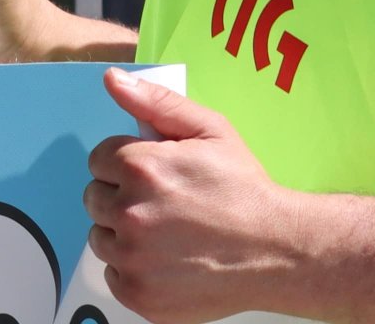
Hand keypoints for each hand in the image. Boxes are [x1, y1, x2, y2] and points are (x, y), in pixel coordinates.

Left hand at [85, 68, 313, 323]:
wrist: (280, 250)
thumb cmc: (245, 190)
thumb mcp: (209, 130)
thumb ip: (155, 102)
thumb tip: (111, 79)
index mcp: (139, 168)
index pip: (99, 161)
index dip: (127, 167)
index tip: (155, 177)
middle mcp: (129, 213)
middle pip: (94, 199)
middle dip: (122, 198)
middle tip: (163, 207)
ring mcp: (133, 258)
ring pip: (101, 238)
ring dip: (124, 235)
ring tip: (168, 235)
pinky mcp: (140, 294)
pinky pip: (112, 276)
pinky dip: (133, 271)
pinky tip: (166, 262)